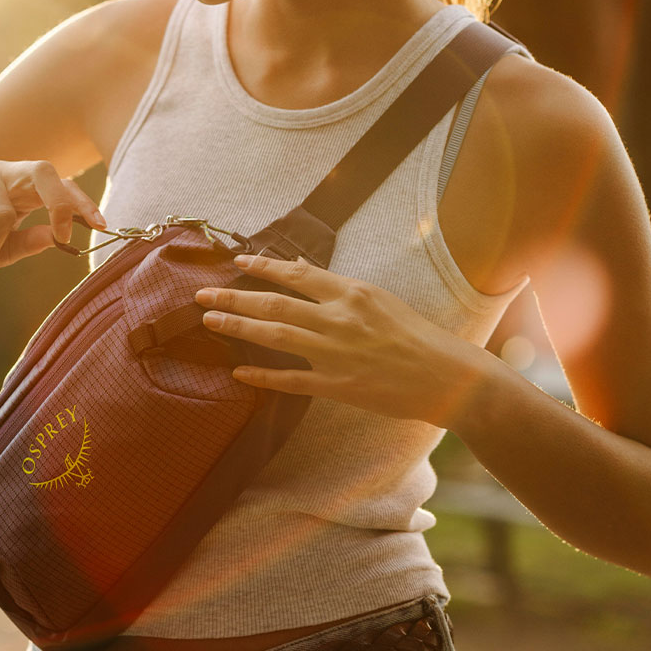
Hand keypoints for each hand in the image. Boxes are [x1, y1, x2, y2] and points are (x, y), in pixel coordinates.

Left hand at [194, 251, 491, 427]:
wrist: (449, 377)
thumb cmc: (417, 337)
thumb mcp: (380, 300)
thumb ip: (338, 289)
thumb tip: (299, 271)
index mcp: (353, 292)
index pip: (297, 275)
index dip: (263, 268)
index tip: (237, 263)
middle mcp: (341, 319)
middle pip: (275, 304)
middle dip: (234, 298)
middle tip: (201, 295)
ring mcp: (337, 354)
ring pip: (275, 336)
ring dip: (238, 328)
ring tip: (209, 322)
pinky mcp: (339, 387)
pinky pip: (291, 380)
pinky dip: (262, 377)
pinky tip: (238, 372)